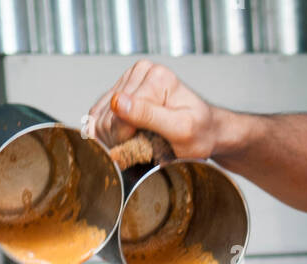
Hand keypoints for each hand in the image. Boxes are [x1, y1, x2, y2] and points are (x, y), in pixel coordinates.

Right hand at [88, 61, 217, 157]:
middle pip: (109, 113)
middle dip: (120, 138)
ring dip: (112, 136)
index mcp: (157, 77)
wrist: (207, 130)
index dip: (128, 138)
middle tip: (142, 149)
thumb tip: (117, 102)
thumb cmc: (200, 134)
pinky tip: (124, 138)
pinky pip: (99, 113)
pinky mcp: (122, 88)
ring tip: (136, 144)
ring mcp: (131, 78)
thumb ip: (150, 116)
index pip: (121, 112)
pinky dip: (107, 131)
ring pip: (100, 114)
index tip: (143, 150)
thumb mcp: (181, 130)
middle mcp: (142, 71)